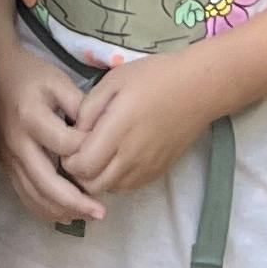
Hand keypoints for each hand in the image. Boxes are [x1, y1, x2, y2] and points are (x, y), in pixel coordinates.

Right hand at [0, 40, 104, 225]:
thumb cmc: (27, 74)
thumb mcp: (56, 79)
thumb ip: (79, 105)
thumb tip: (101, 133)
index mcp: (32, 118)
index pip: (65, 145)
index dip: (88, 150)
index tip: (107, 148)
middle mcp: (18, 144)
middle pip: (46, 183)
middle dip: (76, 202)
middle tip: (102, 212)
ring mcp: (9, 158)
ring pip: (34, 196)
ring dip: (62, 211)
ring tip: (88, 215)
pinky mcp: (6, 166)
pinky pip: (24, 194)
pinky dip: (44, 209)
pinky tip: (64, 213)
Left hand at [60, 50, 219, 199]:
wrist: (198, 89)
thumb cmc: (154, 77)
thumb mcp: (114, 80)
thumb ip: (89, 107)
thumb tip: (75, 131)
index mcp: (117, 130)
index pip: (82, 166)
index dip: (69, 160)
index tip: (69, 144)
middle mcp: (131, 156)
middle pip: (93, 185)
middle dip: (79, 174)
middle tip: (79, 153)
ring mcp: (146, 168)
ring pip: (110, 190)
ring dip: (97, 179)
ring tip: (97, 156)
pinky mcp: (158, 172)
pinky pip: (128, 187)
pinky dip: (115, 180)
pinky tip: (116, 159)